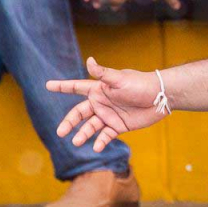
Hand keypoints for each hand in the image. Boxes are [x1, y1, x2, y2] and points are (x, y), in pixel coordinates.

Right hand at [48, 57, 167, 151]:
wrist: (161, 97)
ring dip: (83, 134)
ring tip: (76, 141)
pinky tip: (96, 147)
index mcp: (99, 90)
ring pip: (90, 126)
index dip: (62, 86)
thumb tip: (89, 59)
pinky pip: (106, 135)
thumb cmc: (140, 84)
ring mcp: (109, 115)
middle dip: (69, 122)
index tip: (47, 85)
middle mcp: (101, 103)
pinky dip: (100, 141)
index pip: (77, 87)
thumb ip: (103, 74)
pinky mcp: (119, 126)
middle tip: (60, 132)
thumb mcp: (120, 79)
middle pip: (79, 113)